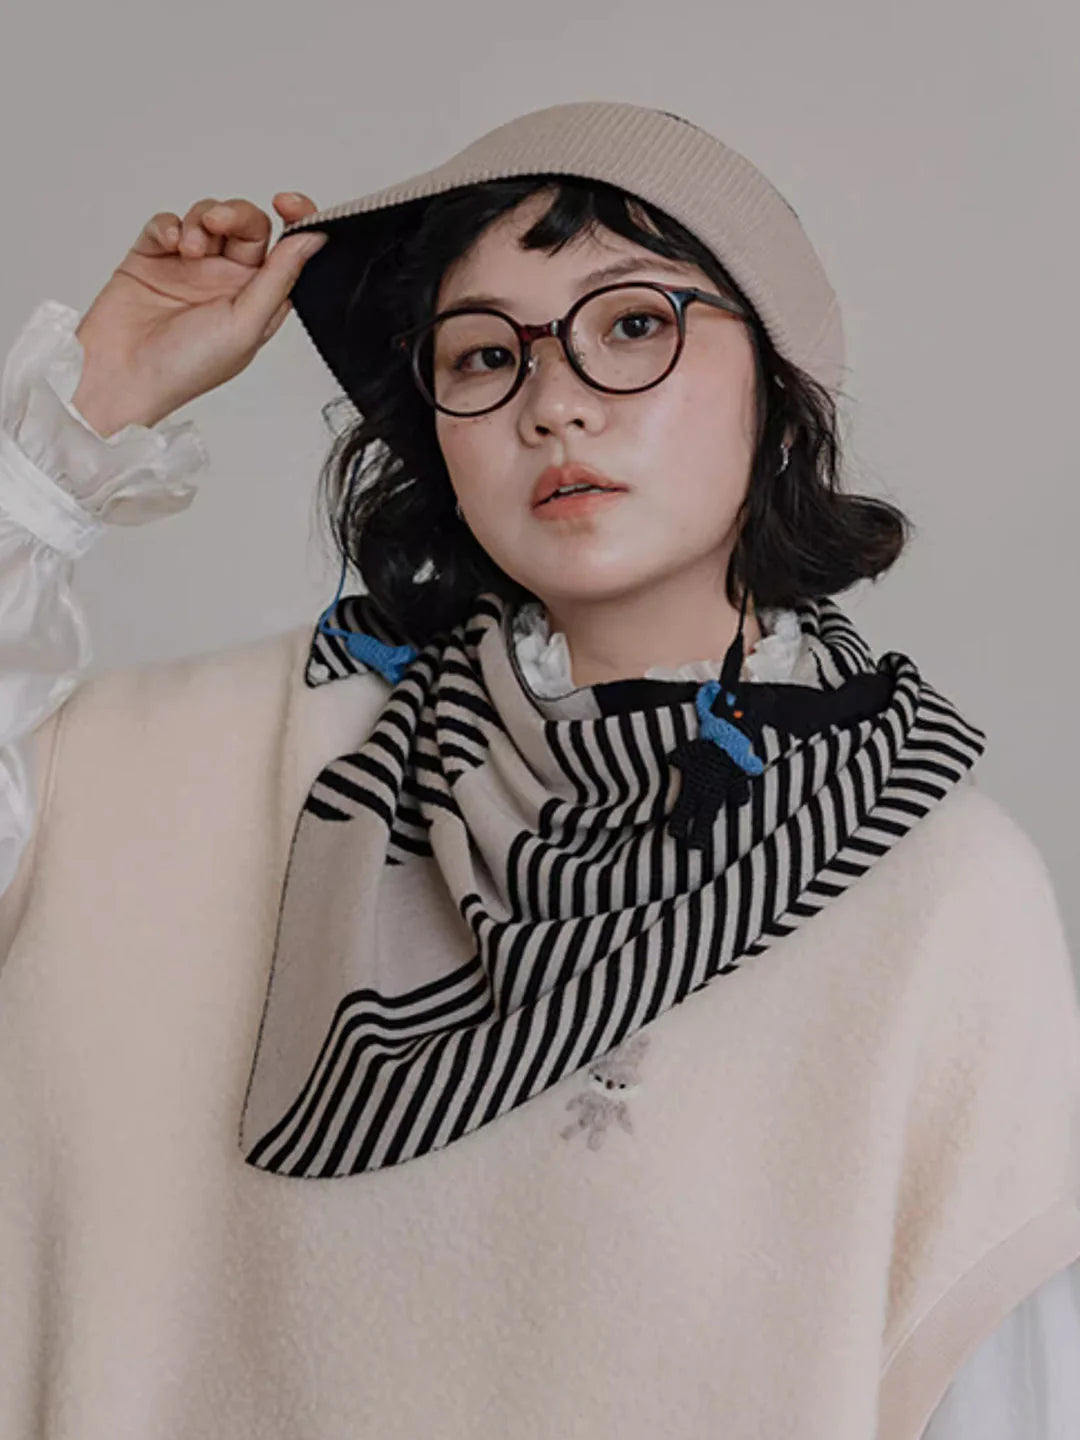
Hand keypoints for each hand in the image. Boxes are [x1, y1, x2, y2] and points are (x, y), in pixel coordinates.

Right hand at [72, 193, 326, 436]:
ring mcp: (190, 268)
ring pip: (206, 217)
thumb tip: (314, 240)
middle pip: (247, 224)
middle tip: (217, 223)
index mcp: (258, 300)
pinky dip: (168, 225)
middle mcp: (227, 281)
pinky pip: (166, 223)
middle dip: (234, 214)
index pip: (288, 250)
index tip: (289, 205)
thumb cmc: (187, 367)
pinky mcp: (153, 258)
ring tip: (186, 250)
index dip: (296, 221)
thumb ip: (280, 279)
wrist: (123, 375)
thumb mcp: (247, 325)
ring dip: (199, 221)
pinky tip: (168, 244)